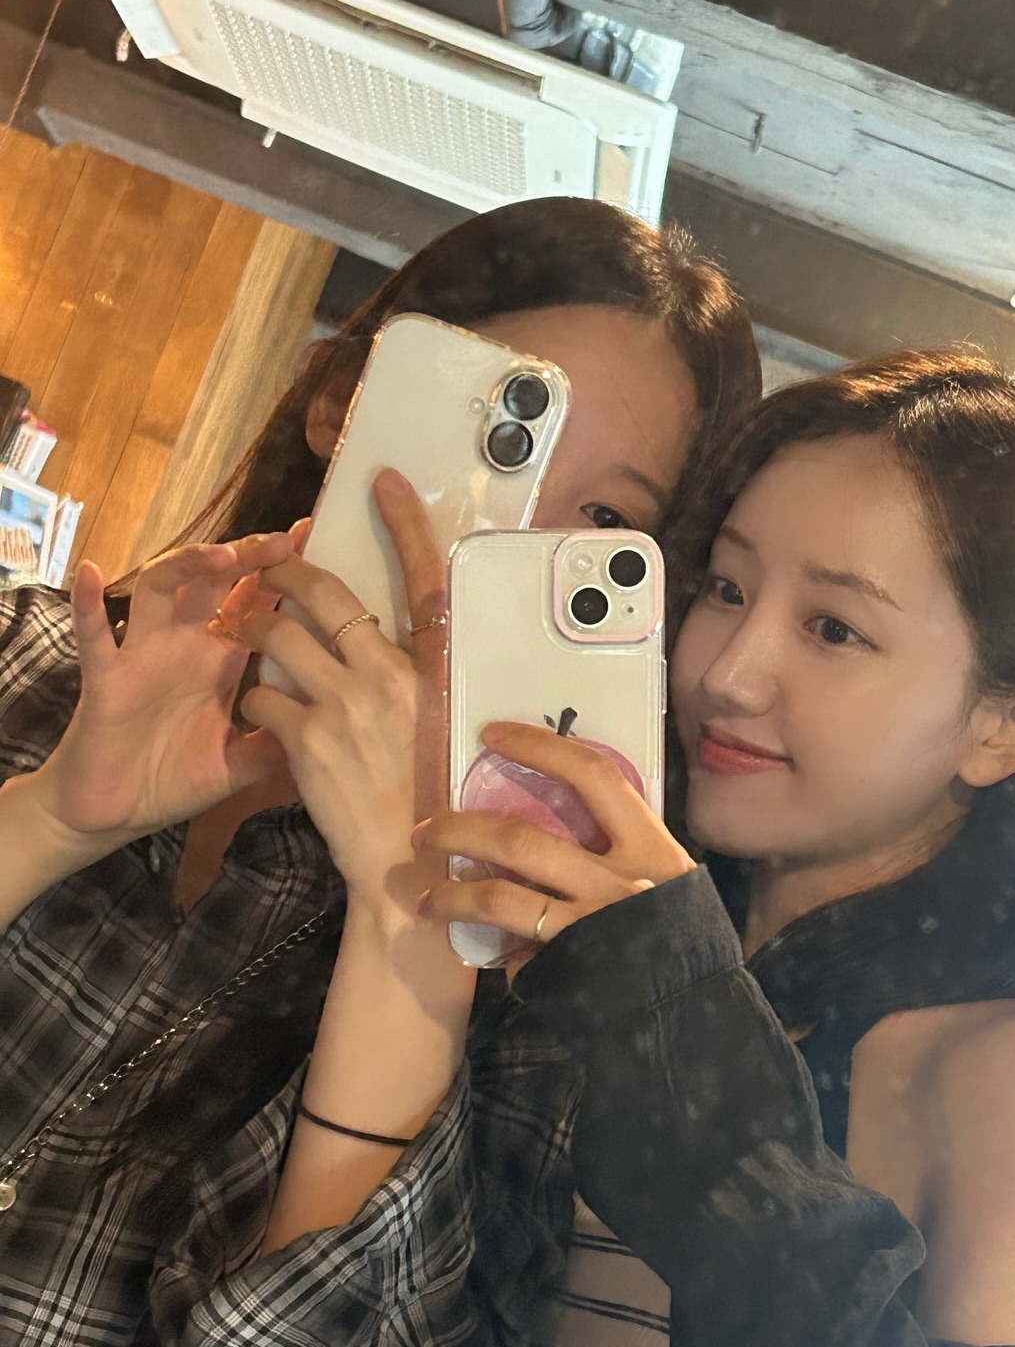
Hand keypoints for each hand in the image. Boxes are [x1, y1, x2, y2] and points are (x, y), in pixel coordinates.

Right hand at [26, 534, 295, 849]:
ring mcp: (142, 656)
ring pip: (159, 590)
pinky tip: (93, 574)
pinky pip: (93, 638)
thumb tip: (329, 731)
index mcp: (220, 660)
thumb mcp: (238, 764)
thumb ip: (276, 745)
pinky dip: (87, 605)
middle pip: (213, 582)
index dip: (279, 572)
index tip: (310, 539)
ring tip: (221, 555)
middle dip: (245, 556)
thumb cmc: (173, 780)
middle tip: (280, 541)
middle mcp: (183, 645)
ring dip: (187, 566)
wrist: (114, 815)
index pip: (254, 602)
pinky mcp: (105, 680)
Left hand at [236, 472, 447, 895]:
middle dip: (285, 575)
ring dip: (252, 630)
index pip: (423, 578)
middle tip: (266, 572)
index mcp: (434, 667)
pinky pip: (261, 694)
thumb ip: (413, 673)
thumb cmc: (430, 792)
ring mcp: (346, 706)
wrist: (409, 864)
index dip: (402, 523)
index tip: (381, 482)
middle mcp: (392, 676)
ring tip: (244, 636)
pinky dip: (254, 697)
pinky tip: (260, 712)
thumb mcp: (438, 720)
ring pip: (278, 638)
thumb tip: (386, 634)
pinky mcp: (306, 740)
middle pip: (327, 596)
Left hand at [417, 720, 692, 966]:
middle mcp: (618, 881)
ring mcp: (588, 926)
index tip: (492, 734)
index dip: (540, 748)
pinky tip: (476, 949)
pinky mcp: (566, 968)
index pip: (593, 776)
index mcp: (650, 847)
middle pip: (521, 838)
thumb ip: (618, 851)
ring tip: (425, 897)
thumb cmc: (677, 939)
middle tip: (426, 829)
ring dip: (451, 893)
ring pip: (499, 896)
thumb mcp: (665, 881)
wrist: (691, 1014)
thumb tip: (550, 824)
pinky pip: (513, 950)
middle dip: (460, 829)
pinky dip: (493, 947)